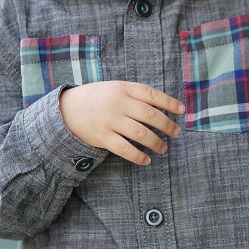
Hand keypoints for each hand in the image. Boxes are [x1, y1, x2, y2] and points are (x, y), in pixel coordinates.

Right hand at [60, 81, 183, 165]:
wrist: (66, 109)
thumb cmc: (95, 98)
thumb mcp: (113, 88)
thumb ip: (133, 94)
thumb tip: (160, 106)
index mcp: (123, 88)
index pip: (151, 94)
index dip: (169, 102)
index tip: (182, 111)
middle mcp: (118, 103)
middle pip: (150, 115)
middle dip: (167, 125)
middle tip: (176, 133)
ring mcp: (110, 121)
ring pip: (141, 133)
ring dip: (156, 142)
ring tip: (163, 148)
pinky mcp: (103, 137)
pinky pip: (125, 149)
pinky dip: (138, 156)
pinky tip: (146, 160)